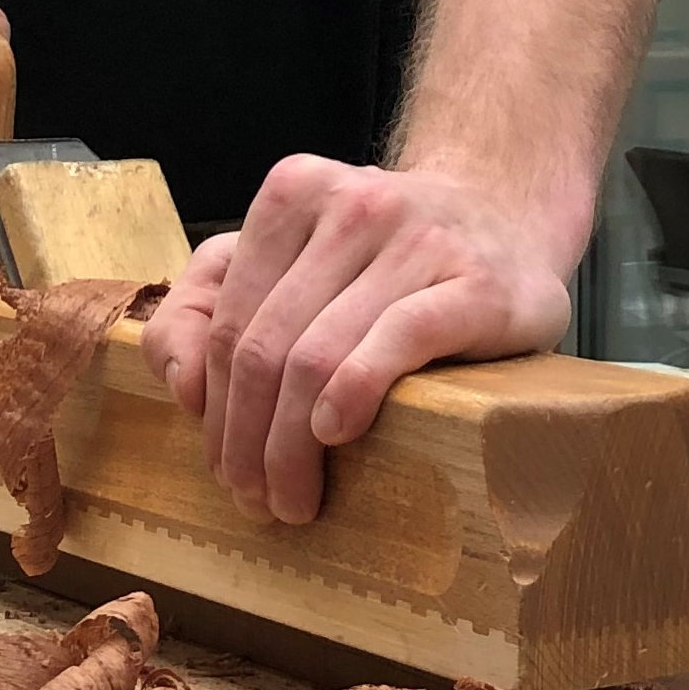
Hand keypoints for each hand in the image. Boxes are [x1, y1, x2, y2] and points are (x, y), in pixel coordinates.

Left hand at [141, 157, 576, 524]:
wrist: (505, 218)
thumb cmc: (384, 255)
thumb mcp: (288, 254)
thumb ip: (208, 300)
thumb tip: (183, 383)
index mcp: (295, 191)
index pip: (230, 321)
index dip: (216, 408)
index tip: (222, 465)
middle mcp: (354, 204)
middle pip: (267, 347)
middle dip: (248, 440)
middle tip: (255, 498)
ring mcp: (419, 238)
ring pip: (319, 355)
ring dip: (292, 445)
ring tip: (294, 496)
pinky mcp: (477, 283)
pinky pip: (399, 340)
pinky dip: (355, 392)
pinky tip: (337, 432)